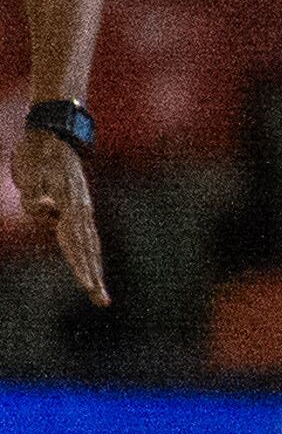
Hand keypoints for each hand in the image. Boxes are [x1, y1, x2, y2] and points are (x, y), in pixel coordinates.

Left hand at [10, 130, 102, 305]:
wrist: (52, 133)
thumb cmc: (35, 153)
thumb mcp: (27, 171)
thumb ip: (34, 194)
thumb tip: (46, 209)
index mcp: (69, 204)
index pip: (74, 243)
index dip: (80, 266)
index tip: (87, 286)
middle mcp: (81, 210)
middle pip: (88, 249)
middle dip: (93, 276)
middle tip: (101, 301)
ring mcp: (83, 208)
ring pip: (90, 244)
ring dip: (94, 268)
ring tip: (98, 291)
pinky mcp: (79, 206)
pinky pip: (86, 236)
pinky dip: (90, 253)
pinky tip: (91, 263)